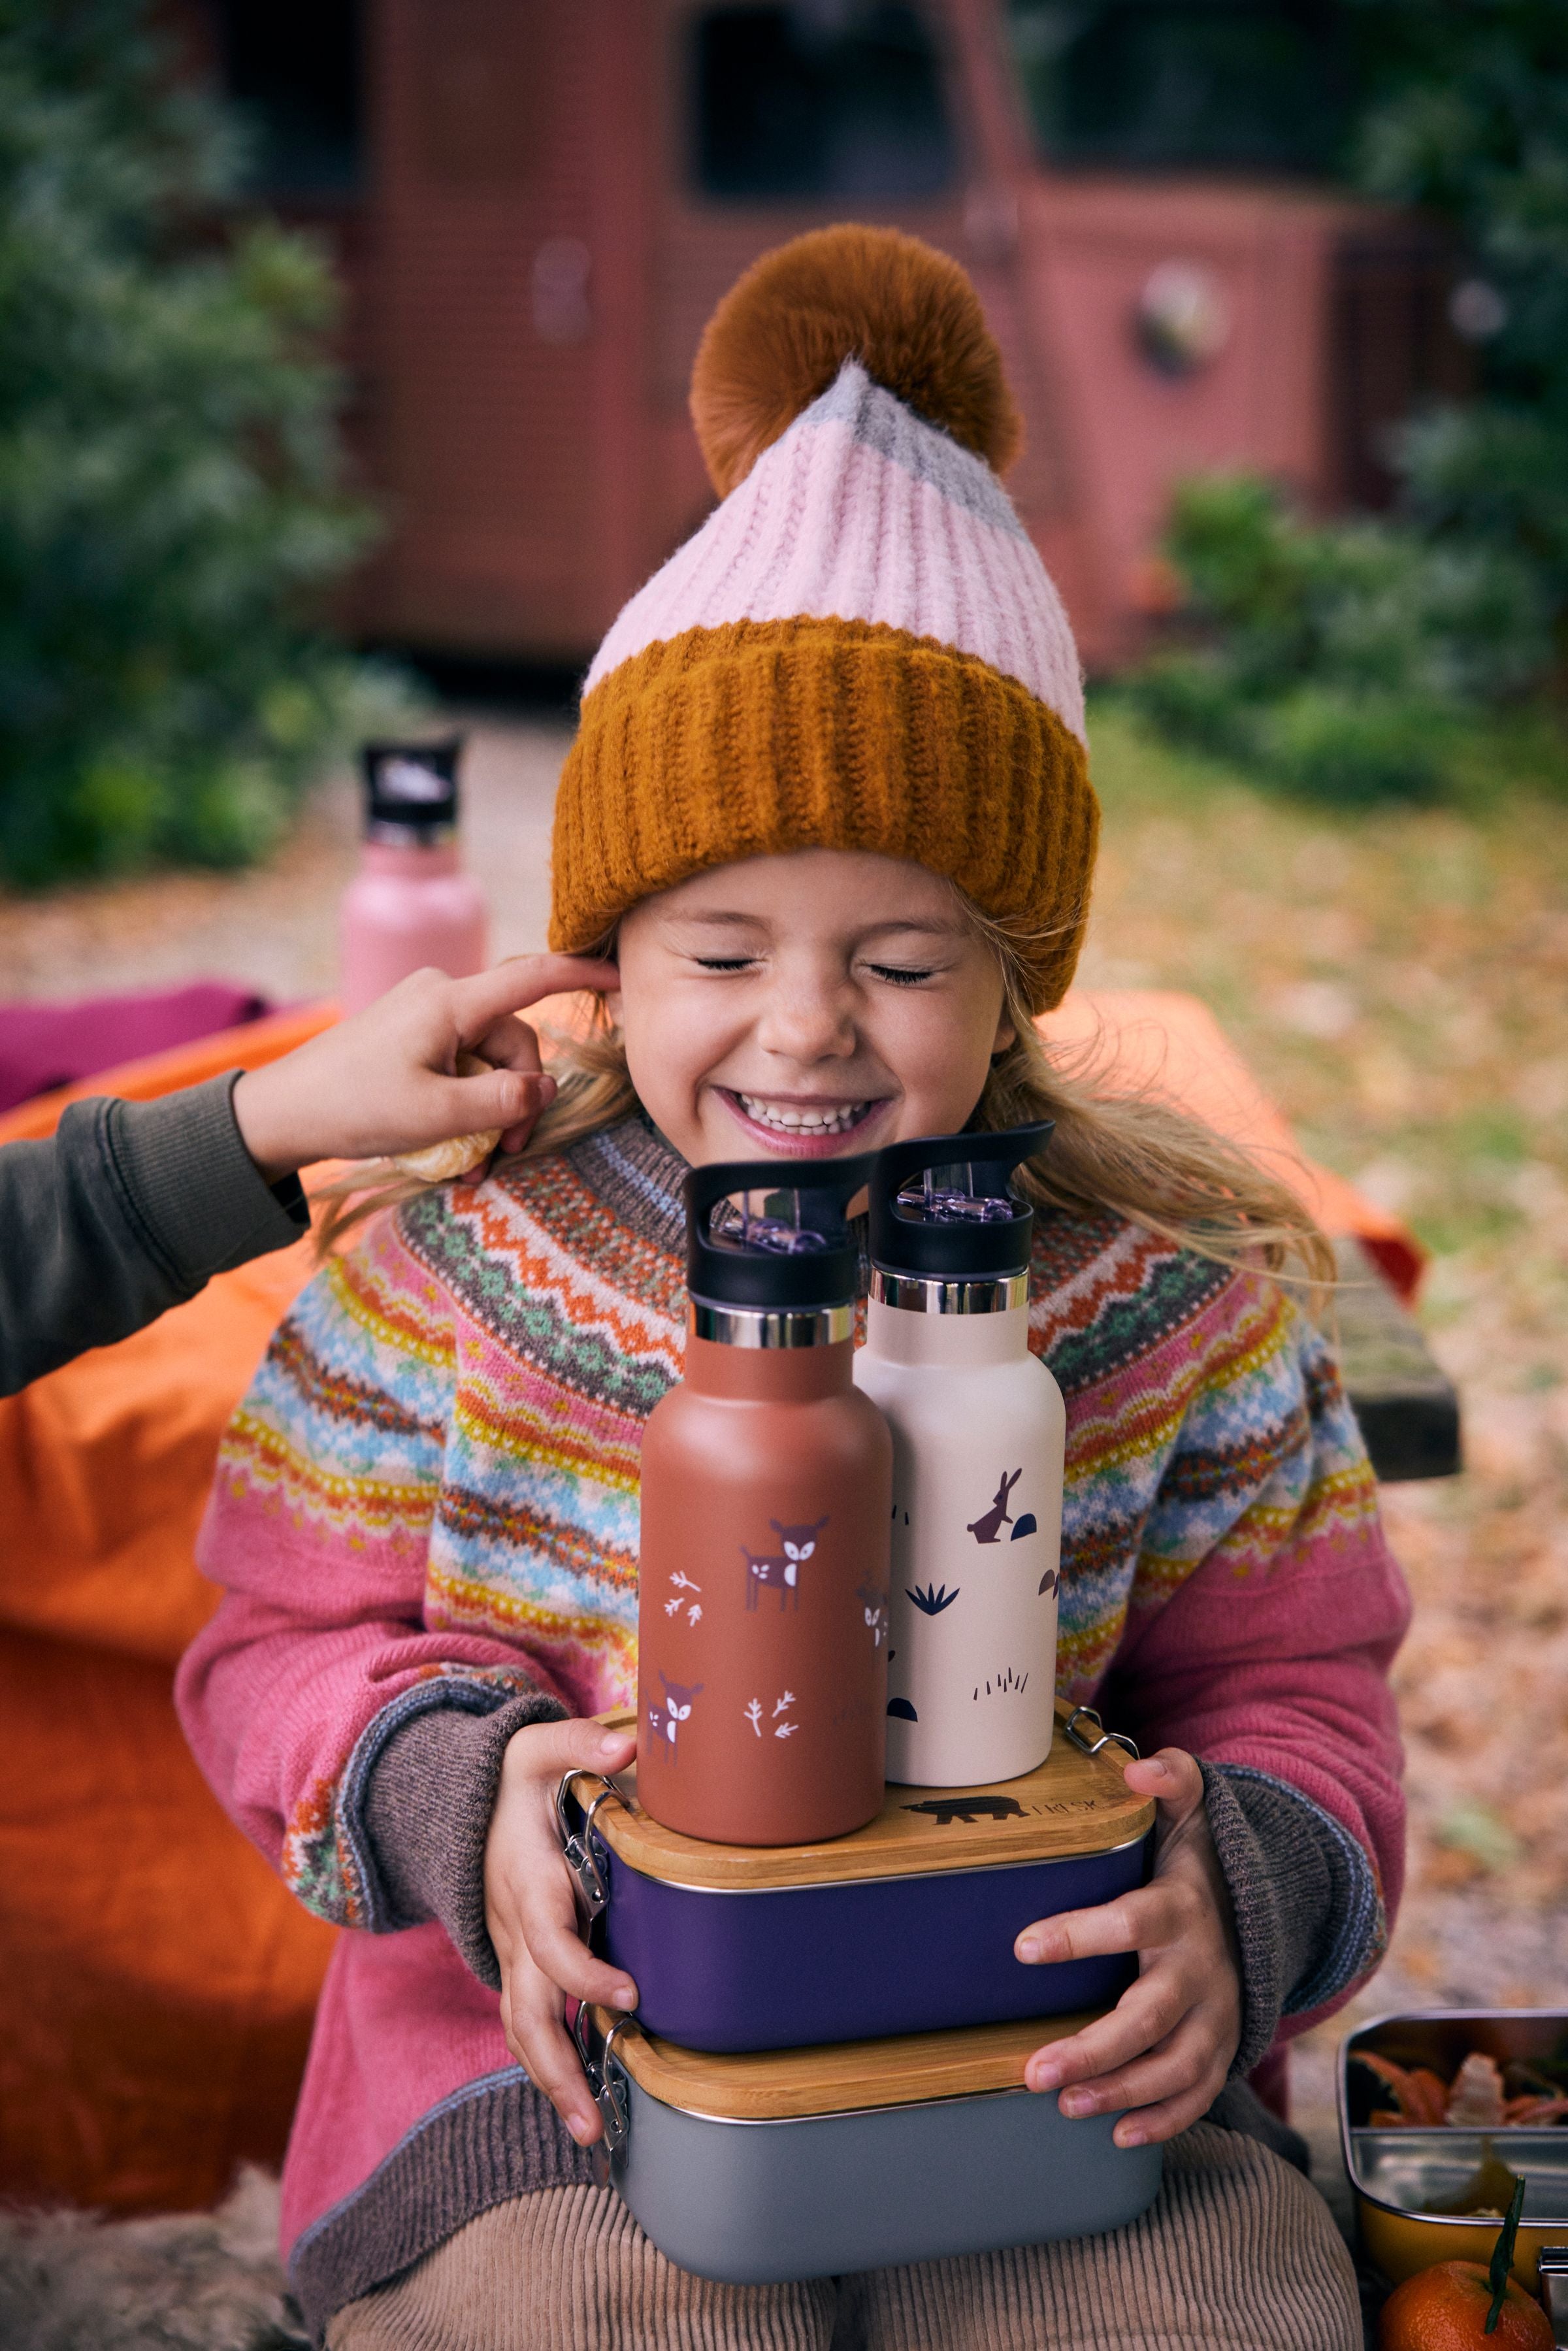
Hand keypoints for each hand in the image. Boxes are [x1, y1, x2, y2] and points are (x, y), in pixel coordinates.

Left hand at [230, 955, 619, 1181]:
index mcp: (450, 1002)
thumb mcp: (437, 1115)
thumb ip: (501, 1101)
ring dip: (489, 1114)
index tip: (622, 978)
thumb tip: (546, 1088)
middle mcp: (441, 996)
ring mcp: (424, 1016)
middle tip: (499, 1156)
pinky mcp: (411, 1037)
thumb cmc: (354, 1108)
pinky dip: (464, 1106)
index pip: (532, 977)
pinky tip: (452, 1147)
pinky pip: (459, 1067)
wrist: (281, 1114)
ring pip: (487, 1062)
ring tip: (469, 1165)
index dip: (582, 976)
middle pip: (513, 1042)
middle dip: (516, 1100)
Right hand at [484, 1718, 639, 2146]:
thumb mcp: (536, 1748)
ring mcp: (508, 1953)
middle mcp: (513, 1928)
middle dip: (557, 2067)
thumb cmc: (512, 1777)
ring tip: (588, 2133)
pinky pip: (524, 2022)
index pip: (550, 1940)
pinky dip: (545, 2064)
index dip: (583, 1974)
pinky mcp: (514, 1965)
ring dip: (550, 2081)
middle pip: (528, 2010)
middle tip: (594, 2120)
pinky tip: (579, 2101)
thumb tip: (633, 1742)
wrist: (459, 1804)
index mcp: (528, 1881)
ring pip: (520, 2028)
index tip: (630, 1995)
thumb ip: (579, 1742)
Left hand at [1016, 1746, 1240, 2146]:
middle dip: (1095, 2049)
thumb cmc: (1204, 1859)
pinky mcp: (1226, 2046)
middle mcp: (1203, 1967)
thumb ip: (1171, 1776)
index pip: (1132, 1921)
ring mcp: (1218, 2014)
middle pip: (1150, 2016)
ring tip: (1064, 2104)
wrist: (1271, 1906)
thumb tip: (1136, 1765)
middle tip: (1033, 2072)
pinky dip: (1165, 2119)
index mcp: (1183, 1908)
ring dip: (1121, 2091)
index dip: (1080, 1933)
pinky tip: (1119, 2136)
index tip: (1022, 1947)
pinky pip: (1201, 2093)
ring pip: (1175, 2066)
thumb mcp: (1195, 1809)